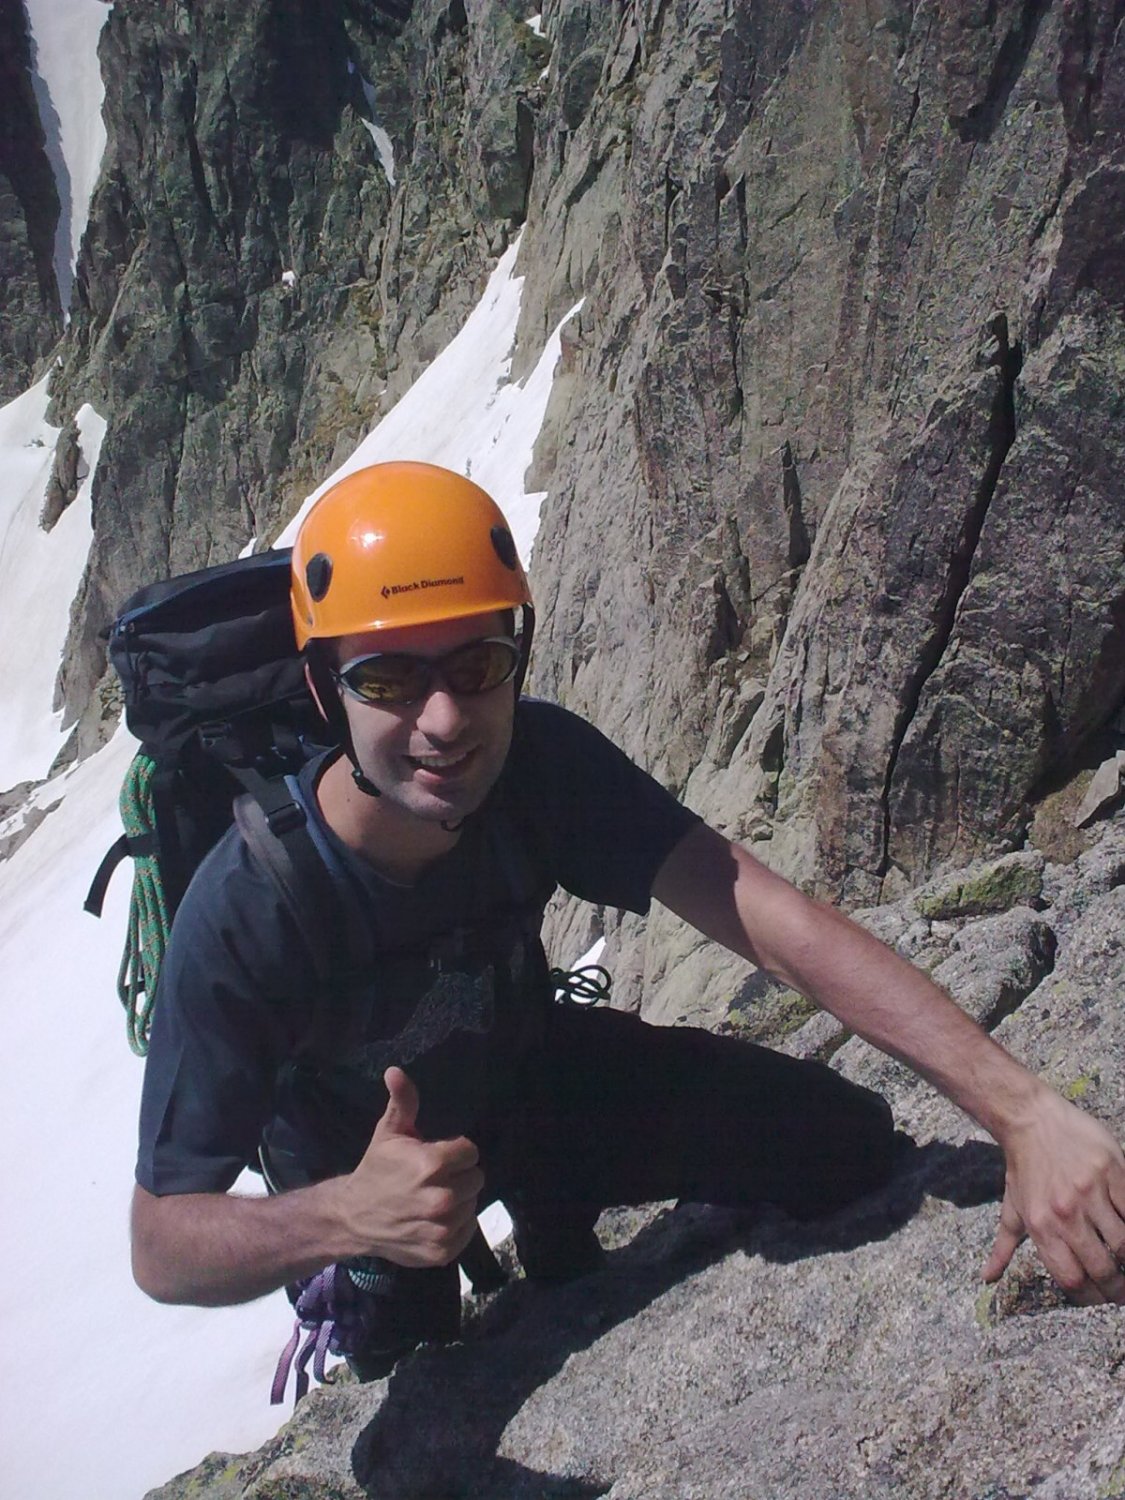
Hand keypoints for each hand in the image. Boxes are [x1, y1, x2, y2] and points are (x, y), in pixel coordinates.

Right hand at [342, 1066, 483, 1267]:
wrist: (353, 1217)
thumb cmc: (376, 1170)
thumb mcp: (388, 1132)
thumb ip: (403, 1100)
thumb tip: (395, 1070)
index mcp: (432, 1164)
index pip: (470, 1152)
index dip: (456, 1152)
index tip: (438, 1156)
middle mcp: (442, 1198)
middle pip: (476, 1178)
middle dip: (459, 1175)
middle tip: (435, 1178)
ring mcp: (442, 1227)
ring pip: (472, 1204)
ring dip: (458, 1200)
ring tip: (433, 1198)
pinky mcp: (442, 1251)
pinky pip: (467, 1231)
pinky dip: (455, 1226)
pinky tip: (434, 1219)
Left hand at [983, 1088, 1124, 1303]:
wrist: (1029, 1118)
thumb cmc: (1023, 1168)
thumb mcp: (1011, 1208)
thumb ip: (1003, 1247)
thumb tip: (987, 1278)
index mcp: (1040, 1226)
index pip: (1072, 1280)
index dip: (1091, 1298)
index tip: (1102, 1300)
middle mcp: (1065, 1213)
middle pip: (1102, 1268)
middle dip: (1116, 1287)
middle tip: (1121, 1291)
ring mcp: (1090, 1191)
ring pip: (1123, 1243)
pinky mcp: (1112, 1170)